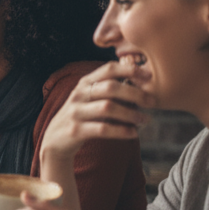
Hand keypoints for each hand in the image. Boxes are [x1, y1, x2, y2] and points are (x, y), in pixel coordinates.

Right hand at [40, 61, 154, 166]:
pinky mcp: (75, 130)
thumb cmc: (82, 118)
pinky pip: (102, 129)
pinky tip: (133, 133)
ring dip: (131, 113)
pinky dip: (121, 131)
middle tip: (152, 102)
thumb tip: (142, 87)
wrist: (55, 140)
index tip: (149, 76)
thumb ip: (109, 91)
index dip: (130, 70)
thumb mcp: (90, 99)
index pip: (108, 69)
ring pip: (107, 108)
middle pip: (110, 87)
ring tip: (145, 119)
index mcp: (85, 83)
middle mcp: (79, 95)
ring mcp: (75, 112)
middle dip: (135, 93)